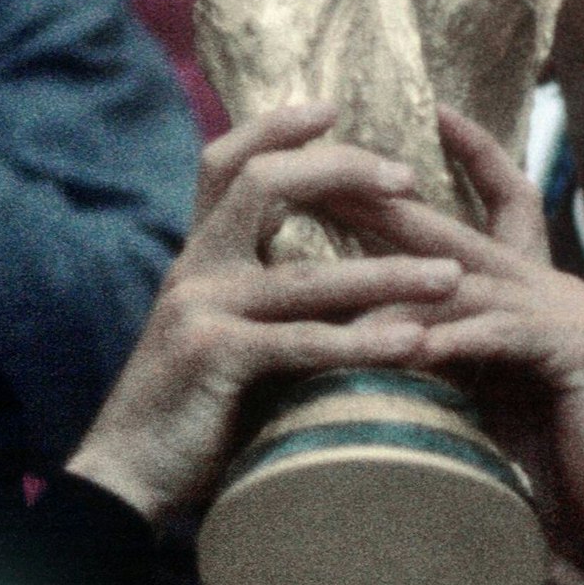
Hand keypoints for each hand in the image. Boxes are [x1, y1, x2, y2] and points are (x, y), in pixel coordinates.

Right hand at [67, 104, 467, 522]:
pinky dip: (366, 343)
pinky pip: (305, 343)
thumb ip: (274, 306)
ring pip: (308, 275)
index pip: (227, 162)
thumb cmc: (192, 414)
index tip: (332, 108)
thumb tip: (356, 289)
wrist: (129, 476)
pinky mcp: (214, 358)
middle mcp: (195, 269)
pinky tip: (415, 344)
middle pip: (264, 183)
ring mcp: (201, 310)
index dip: (276, 126)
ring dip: (389, 272)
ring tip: (453, 277)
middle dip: (343, 170)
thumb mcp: (231, 340)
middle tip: (409, 180)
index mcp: (199, 257)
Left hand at [380, 107, 583, 564]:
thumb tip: (389, 332)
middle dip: (391, 204)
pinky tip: (411, 346)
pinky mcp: (579, 358)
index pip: (508, 202)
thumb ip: (453, 352)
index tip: (437, 111)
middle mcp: (555, 290)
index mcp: (535, 293)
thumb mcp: (490, 395)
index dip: (477, 156)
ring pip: (471, 283)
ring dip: (400, 283)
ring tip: (336, 279)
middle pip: (462, 232)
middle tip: (328, 179)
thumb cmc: (554, 463)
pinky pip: (504, 337)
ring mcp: (570, 318)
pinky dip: (455, 340)